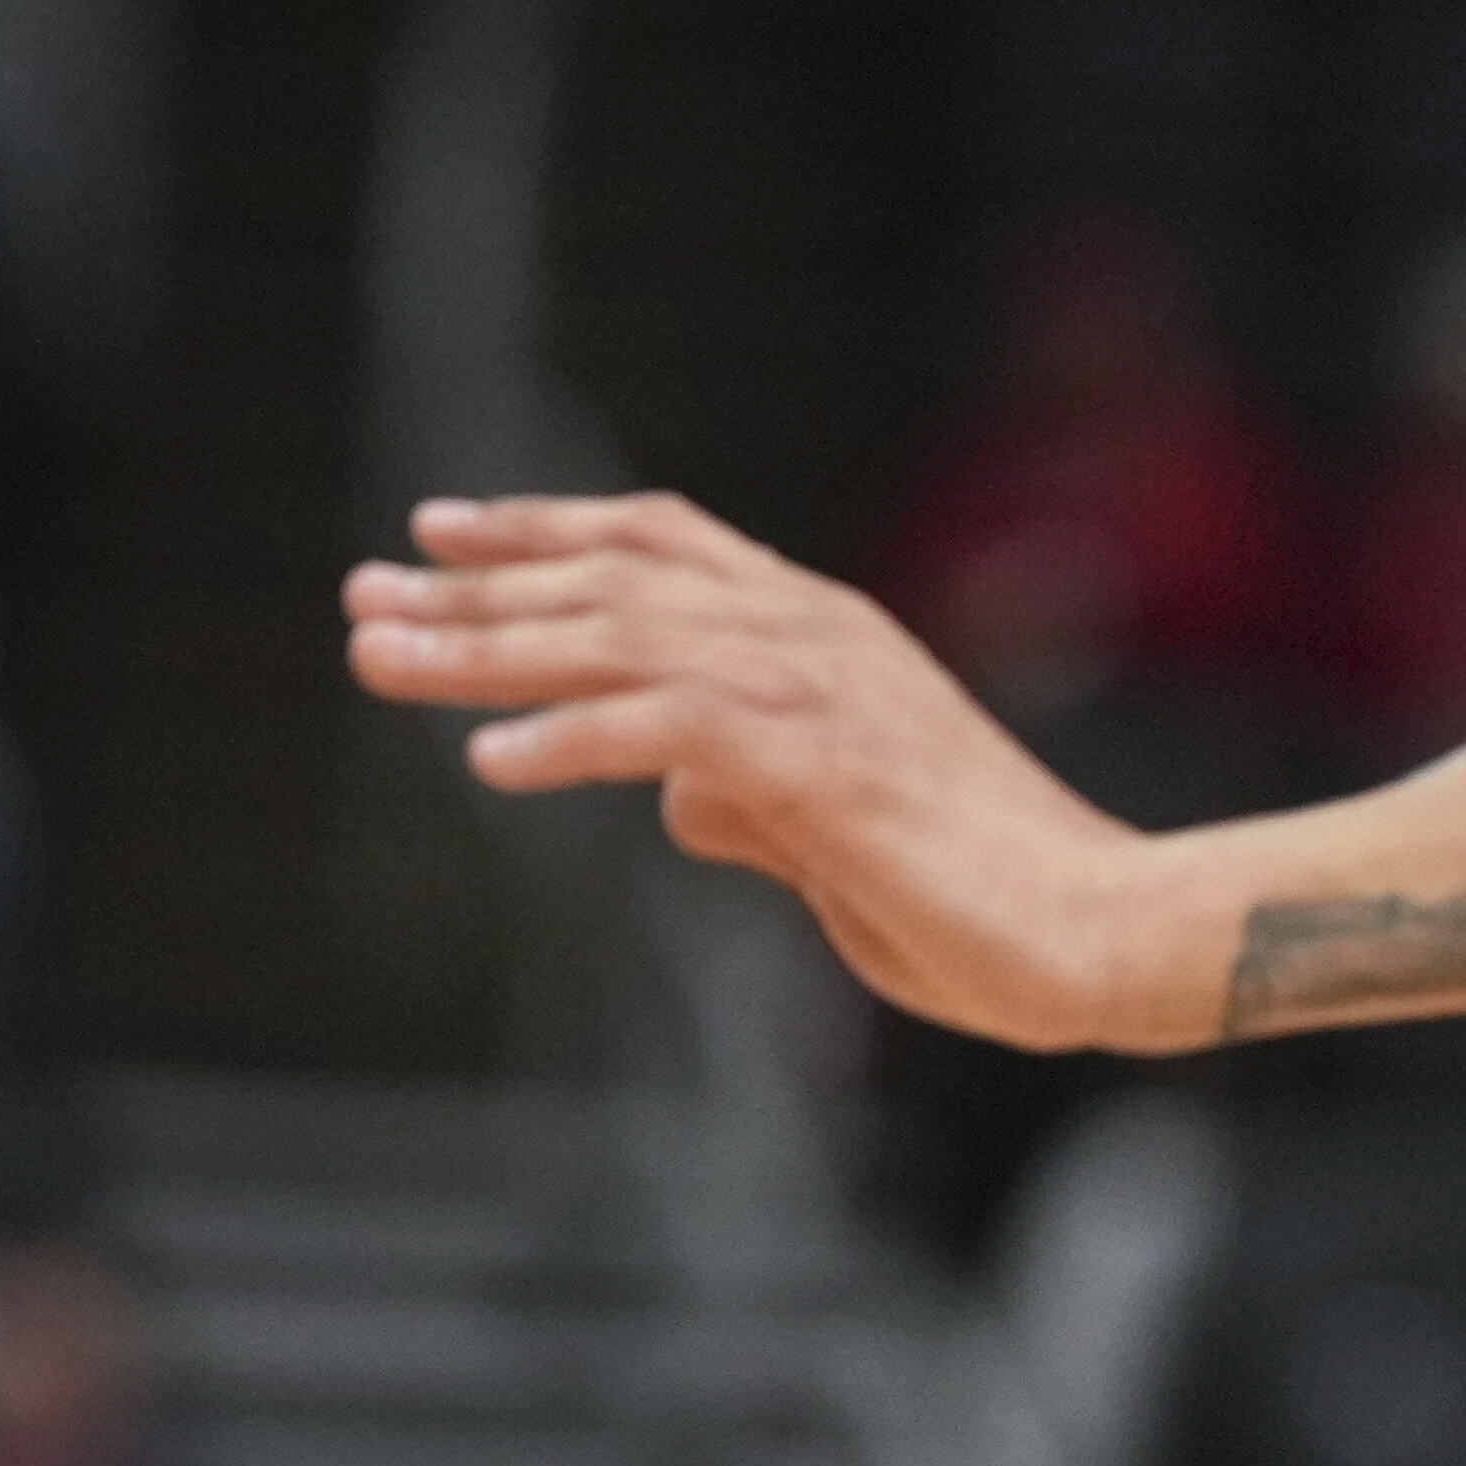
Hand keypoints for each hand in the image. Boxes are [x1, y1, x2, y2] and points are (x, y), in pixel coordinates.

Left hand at [342, 496, 1225, 1051]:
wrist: (1105, 933)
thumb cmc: (979, 899)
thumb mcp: (835, 845)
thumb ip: (754, 805)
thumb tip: (674, 800)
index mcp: (819, 634)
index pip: (658, 547)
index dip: (545, 532)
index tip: (438, 535)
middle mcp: (815, 634)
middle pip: (614, 582)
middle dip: (476, 589)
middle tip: (360, 595)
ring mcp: (824, 691)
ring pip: (623, 638)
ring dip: (491, 649)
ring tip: (382, 658)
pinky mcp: (827, 765)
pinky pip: (675, 730)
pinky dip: (575, 738)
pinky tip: (492, 762)